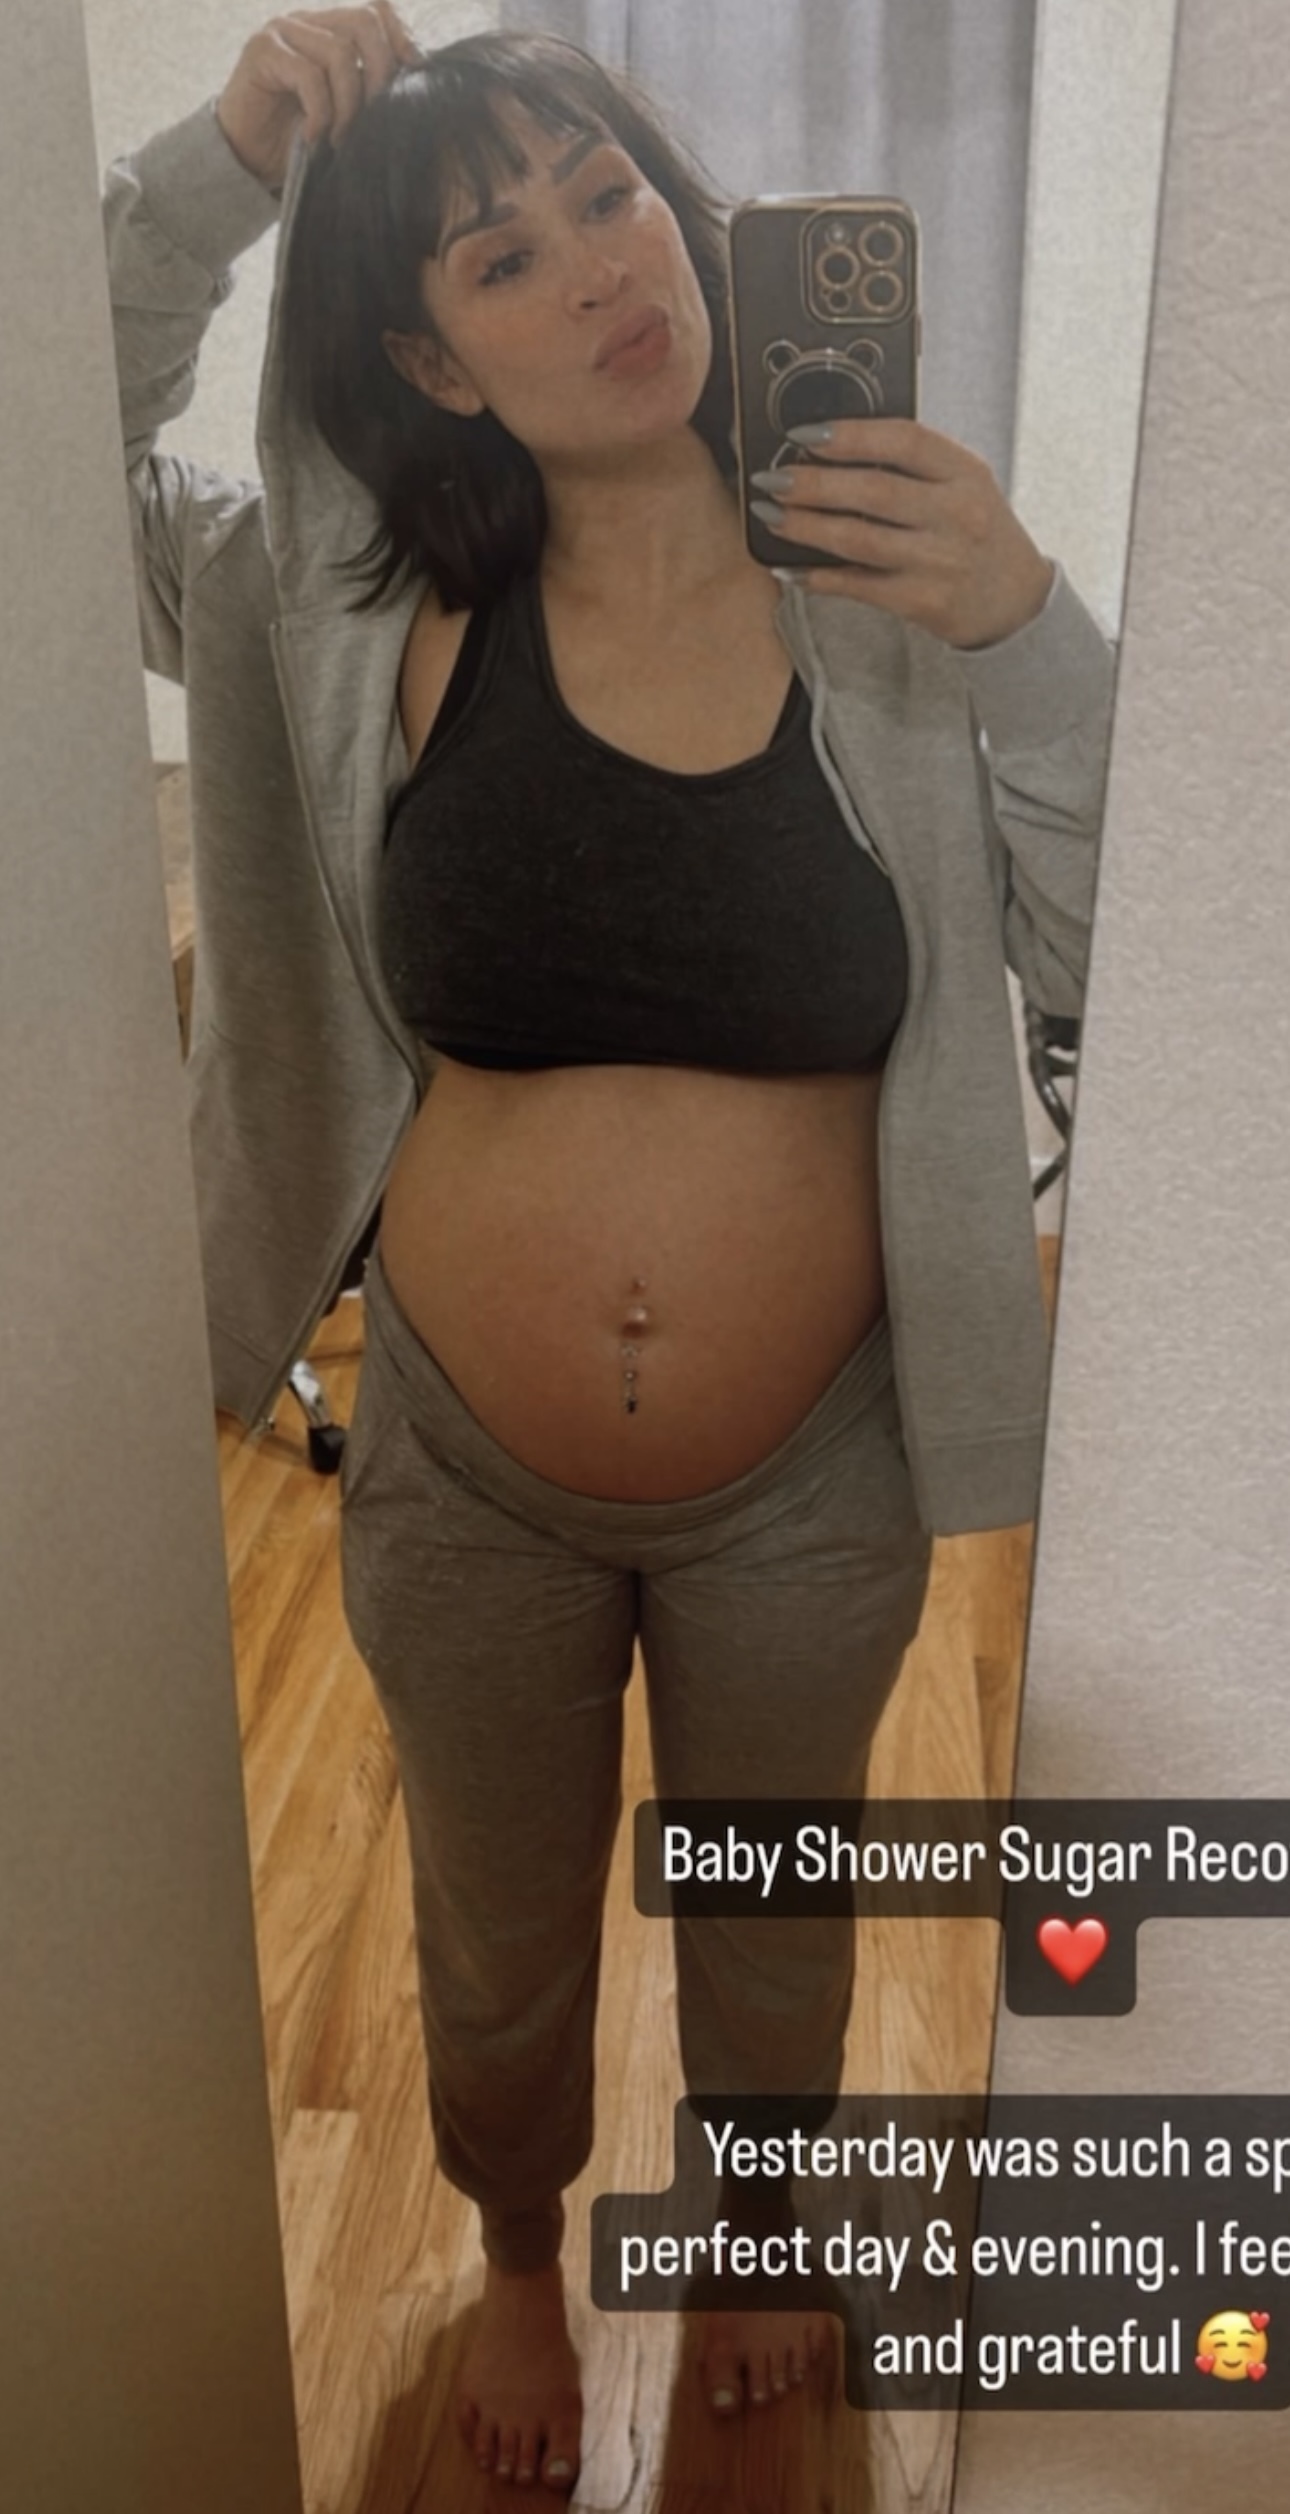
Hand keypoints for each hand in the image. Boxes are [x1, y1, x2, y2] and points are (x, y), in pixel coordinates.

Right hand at [215, 5, 424, 192]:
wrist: (248, 157)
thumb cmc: (301, 137)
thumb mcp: (346, 111)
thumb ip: (370, 88)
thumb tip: (416, 79)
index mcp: (332, 28)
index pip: (377, 10)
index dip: (401, 36)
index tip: (414, 75)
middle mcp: (309, 21)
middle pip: (364, 22)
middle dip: (378, 75)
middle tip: (374, 119)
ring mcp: (283, 30)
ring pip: (339, 52)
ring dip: (348, 105)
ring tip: (340, 138)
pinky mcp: (262, 50)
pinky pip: (309, 76)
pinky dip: (320, 114)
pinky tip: (315, 137)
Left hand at [752, 417, 1055, 650]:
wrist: (1015, 603)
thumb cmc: (978, 535)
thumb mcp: (965, 485)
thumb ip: (915, 465)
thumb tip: (834, 447)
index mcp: (966, 472)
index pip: (905, 440)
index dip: (851, 435)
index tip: (805, 434)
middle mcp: (956, 514)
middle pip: (873, 491)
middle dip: (812, 483)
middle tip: (772, 478)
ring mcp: (940, 560)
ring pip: (859, 539)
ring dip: (806, 527)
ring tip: (771, 516)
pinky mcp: (924, 601)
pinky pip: (860, 585)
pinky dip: (820, 577)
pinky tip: (791, 569)